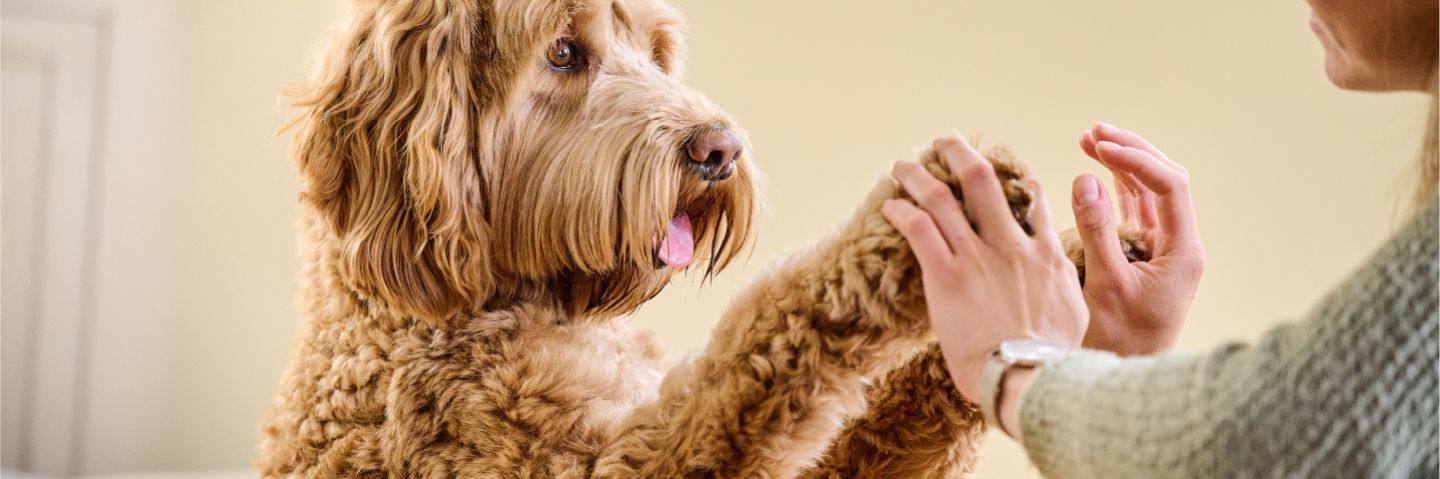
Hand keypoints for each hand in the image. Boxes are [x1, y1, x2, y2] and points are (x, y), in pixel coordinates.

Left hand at [881, 136, 1088, 407]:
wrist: (1028, 373)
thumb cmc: (1051, 357)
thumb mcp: (1075, 313)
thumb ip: (1064, 287)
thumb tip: (1061, 286)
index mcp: (1046, 254)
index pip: (1034, 201)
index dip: (1018, 181)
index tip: (1006, 173)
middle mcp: (1011, 245)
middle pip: (983, 182)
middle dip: (960, 155)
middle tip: (945, 142)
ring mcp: (977, 256)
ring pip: (942, 198)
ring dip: (919, 176)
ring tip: (903, 165)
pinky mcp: (946, 274)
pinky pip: (918, 229)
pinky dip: (901, 211)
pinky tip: (890, 206)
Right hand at [1072, 123, 1204, 355]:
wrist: (1124, 381)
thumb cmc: (1119, 340)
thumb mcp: (1105, 283)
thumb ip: (1097, 229)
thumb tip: (1087, 178)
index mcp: (1183, 252)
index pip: (1170, 186)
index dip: (1136, 160)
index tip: (1099, 147)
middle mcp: (1179, 246)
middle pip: (1164, 182)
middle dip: (1130, 152)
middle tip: (1094, 131)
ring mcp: (1163, 251)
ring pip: (1148, 194)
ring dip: (1121, 165)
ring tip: (1090, 140)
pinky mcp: (1146, 258)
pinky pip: (1135, 212)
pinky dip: (1116, 188)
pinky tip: (1097, 172)